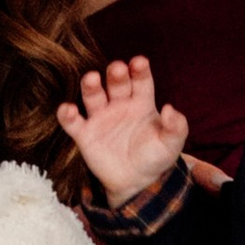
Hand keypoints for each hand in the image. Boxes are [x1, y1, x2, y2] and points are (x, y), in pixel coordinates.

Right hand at [56, 55, 189, 203]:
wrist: (136, 182)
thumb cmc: (155, 158)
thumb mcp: (171, 144)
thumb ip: (177, 127)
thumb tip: (171, 108)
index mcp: (141, 102)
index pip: (141, 81)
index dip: (140, 70)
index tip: (139, 62)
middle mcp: (119, 104)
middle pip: (116, 83)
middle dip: (116, 74)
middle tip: (118, 68)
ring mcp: (100, 117)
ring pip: (93, 96)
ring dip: (91, 86)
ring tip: (92, 78)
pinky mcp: (85, 134)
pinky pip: (73, 122)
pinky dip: (67, 115)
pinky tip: (68, 109)